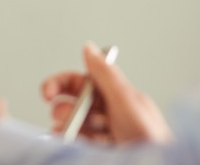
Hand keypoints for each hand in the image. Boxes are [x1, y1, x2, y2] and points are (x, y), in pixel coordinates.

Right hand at [42, 43, 173, 144]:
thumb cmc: (151, 140)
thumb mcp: (126, 102)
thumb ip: (106, 75)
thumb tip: (90, 48)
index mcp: (120, 95)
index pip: (86, 81)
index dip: (64, 84)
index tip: (47, 92)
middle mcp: (115, 113)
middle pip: (80, 103)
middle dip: (65, 107)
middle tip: (59, 116)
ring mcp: (111, 135)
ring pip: (80, 124)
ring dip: (67, 126)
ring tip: (63, 133)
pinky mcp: (107, 151)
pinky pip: (84, 142)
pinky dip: (73, 142)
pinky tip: (68, 144)